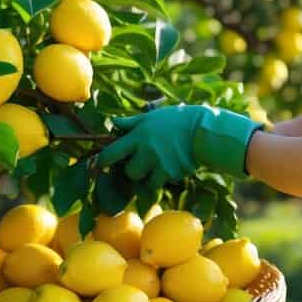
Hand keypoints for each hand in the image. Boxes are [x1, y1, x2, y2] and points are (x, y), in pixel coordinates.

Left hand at [96, 104, 262, 186]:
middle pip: (127, 172)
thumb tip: (113, 122)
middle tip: (139, 164)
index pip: (110, 153)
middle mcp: (145, 152)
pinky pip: (158, 184)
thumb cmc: (176, 120)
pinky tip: (168, 169)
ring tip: (155, 167)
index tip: (98, 165)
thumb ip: (131, 123)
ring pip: (142, 181)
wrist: (202, 130)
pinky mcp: (171, 174)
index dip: (102, 161)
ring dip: (145, 178)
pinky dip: (159, 180)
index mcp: (138, 136)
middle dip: (131, 171)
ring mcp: (158, 164)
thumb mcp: (152, 117)